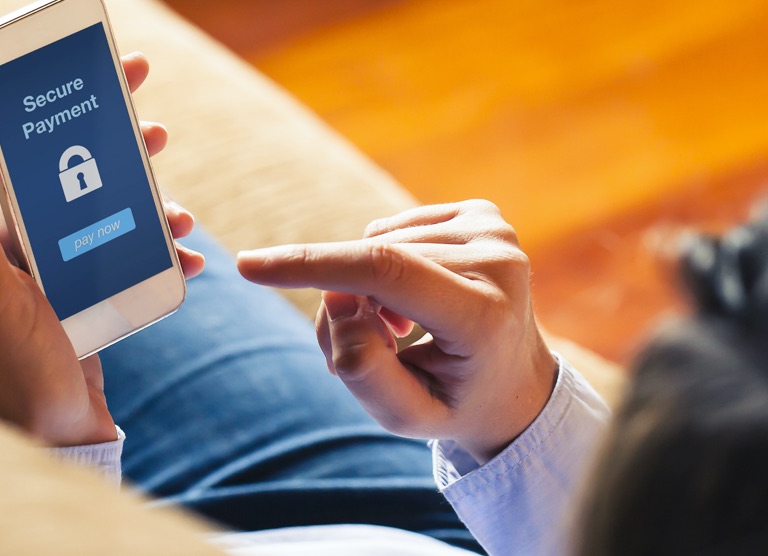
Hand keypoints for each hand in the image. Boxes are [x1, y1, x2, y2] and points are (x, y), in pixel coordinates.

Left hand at [0, 53, 202, 446]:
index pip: (31, 155)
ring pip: (118, 221)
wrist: (49, 445)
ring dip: (152, 207)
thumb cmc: (14, 370)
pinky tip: (192, 262)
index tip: (105, 81)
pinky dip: (168, 259)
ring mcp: (66, 282)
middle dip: (120, 151)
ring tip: (181, 212)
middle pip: (81, 180)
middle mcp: (30, 254)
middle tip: (155, 126)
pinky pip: (138, 268)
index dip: (65, 113)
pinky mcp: (96, 310)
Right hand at [237, 200, 556, 460]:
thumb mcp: (407, 416)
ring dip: (367, 287)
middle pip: (373, 264)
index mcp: (485, 315)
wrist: (516, 383)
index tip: (250, 266)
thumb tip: (337, 300)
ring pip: (378, 243)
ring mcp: (496, 231)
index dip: (312, 265)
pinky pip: (395, 229)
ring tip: (400, 331)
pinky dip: (387, 264)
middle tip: (364, 349)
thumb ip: (362, 370)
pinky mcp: (485, 214)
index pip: (384, 272)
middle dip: (343, 304)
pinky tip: (417, 299)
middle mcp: (499, 262)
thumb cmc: (455, 403)